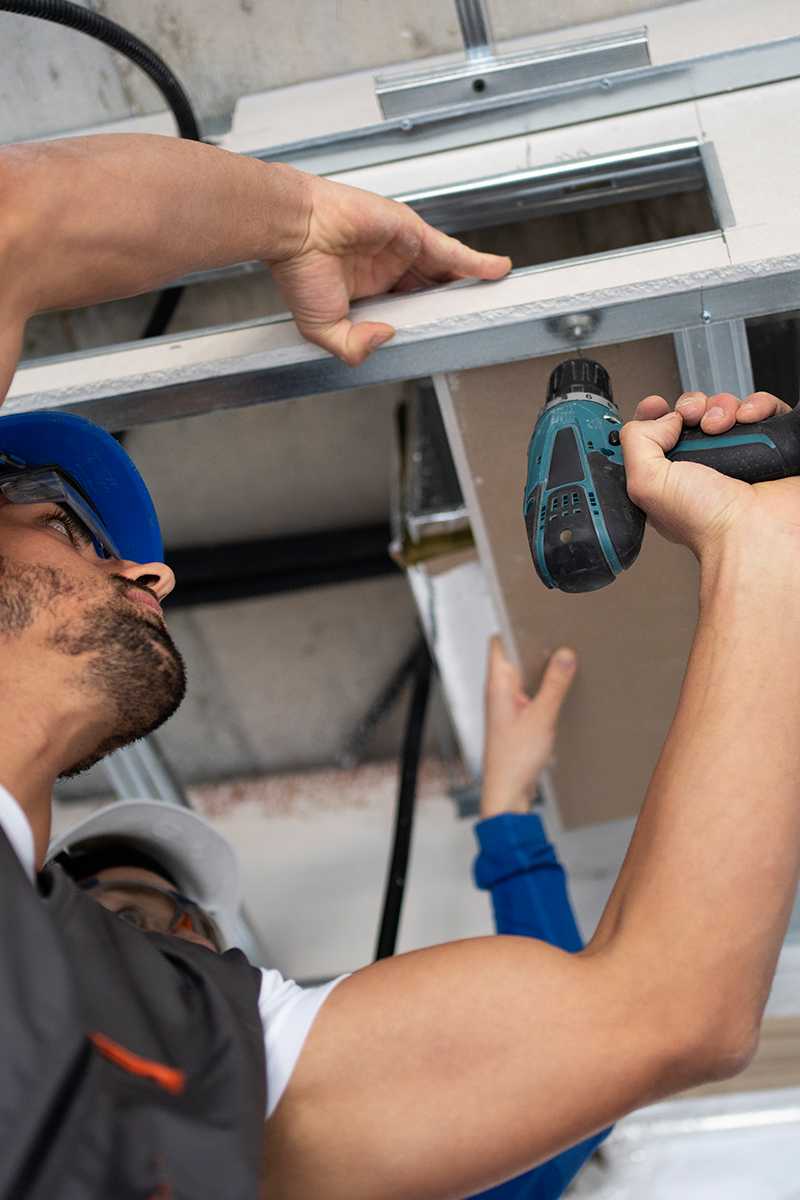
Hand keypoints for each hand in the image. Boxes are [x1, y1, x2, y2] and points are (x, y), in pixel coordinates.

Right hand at [268, 171, 510, 365]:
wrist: (296, 229)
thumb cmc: (299, 270)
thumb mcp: (322, 328)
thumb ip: (353, 345)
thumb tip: (387, 337)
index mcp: (368, 294)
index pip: (408, 312)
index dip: (425, 323)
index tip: (442, 337)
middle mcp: (388, 272)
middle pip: (433, 291)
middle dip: (454, 304)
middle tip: (476, 319)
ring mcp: (402, 251)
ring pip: (446, 272)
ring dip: (470, 286)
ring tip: (495, 299)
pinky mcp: (412, 233)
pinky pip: (452, 252)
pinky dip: (476, 262)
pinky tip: (498, 271)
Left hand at [481, 636, 576, 817]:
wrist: (507, 793)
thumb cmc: (515, 759)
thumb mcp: (542, 718)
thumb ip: (555, 684)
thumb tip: (565, 653)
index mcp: (497, 683)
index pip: (499, 642)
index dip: (515, 626)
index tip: (538, 614)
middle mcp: (498, 690)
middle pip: (514, 656)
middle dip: (536, 645)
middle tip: (563, 634)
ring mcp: (506, 704)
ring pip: (524, 675)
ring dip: (543, 668)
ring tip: (569, 658)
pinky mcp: (516, 717)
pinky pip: (530, 692)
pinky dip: (545, 687)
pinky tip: (564, 688)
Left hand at [621, 388, 798, 560]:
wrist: (754, 530)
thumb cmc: (706, 524)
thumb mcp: (646, 485)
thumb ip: (636, 442)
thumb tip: (662, 419)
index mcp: (671, 476)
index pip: (657, 432)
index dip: (654, 415)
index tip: (656, 406)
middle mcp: (704, 465)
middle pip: (693, 413)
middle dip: (689, 407)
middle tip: (690, 419)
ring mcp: (738, 454)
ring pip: (726, 407)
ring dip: (720, 407)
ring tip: (719, 426)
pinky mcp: (771, 445)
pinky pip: (763, 409)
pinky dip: (755, 406)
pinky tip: (747, 420)